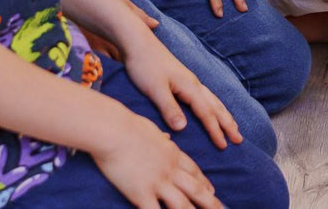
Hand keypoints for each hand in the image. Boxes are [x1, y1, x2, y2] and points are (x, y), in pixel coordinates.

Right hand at [91, 111, 219, 208]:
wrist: (114, 131)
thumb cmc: (127, 126)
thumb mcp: (151, 129)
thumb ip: (160, 137)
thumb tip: (166, 137)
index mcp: (172, 153)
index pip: (193, 171)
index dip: (204, 182)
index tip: (213, 191)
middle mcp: (170, 169)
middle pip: (195, 188)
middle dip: (210, 202)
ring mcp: (158, 182)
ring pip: (182, 204)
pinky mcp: (142, 193)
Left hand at [119, 28, 241, 149]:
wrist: (138, 42)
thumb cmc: (144, 66)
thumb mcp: (155, 89)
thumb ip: (169, 108)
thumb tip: (183, 128)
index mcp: (189, 87)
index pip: (206, 113)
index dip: (215, 130)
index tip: (224, 146)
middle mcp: (194, 84)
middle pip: (216, 106)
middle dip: (228, 124)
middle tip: (239, 139)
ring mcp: (190, 81)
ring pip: (213, 100)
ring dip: (224, 115)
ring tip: (233, 126)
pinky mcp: (183, 80)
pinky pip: (206, 96)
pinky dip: (214, 106)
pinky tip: (213, 108)